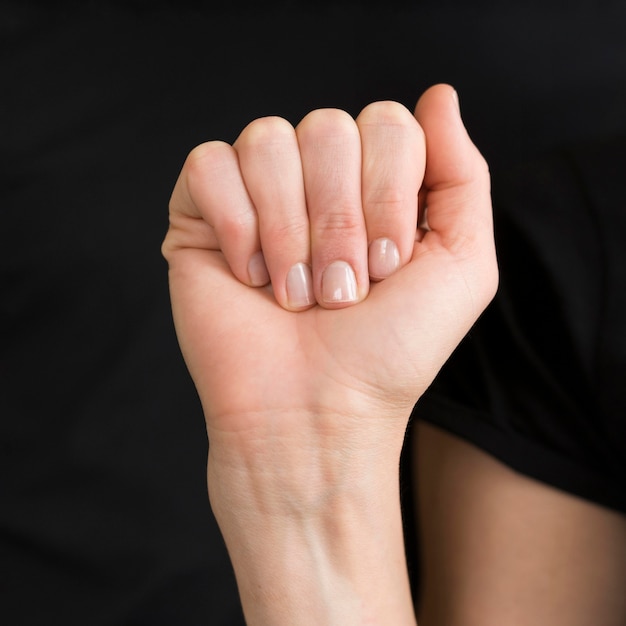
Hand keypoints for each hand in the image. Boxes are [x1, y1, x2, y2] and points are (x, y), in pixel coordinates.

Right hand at [162, 84, 496, 624]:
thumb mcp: (461, 264)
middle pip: (327, 128)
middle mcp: (315, 183)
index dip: (389, 193)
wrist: (316, 411)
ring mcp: (256, 197)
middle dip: (340, 220)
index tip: (387, 268)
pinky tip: (249, 274)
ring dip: (290, 229)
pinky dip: (236, 222)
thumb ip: (462, 174)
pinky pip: (209, 165)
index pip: (387, 123)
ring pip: (269, 140)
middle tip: (340, 291)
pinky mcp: (200, 217)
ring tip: (294, 293)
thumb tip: (439, 94)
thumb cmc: (389, 351)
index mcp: (372, 186)